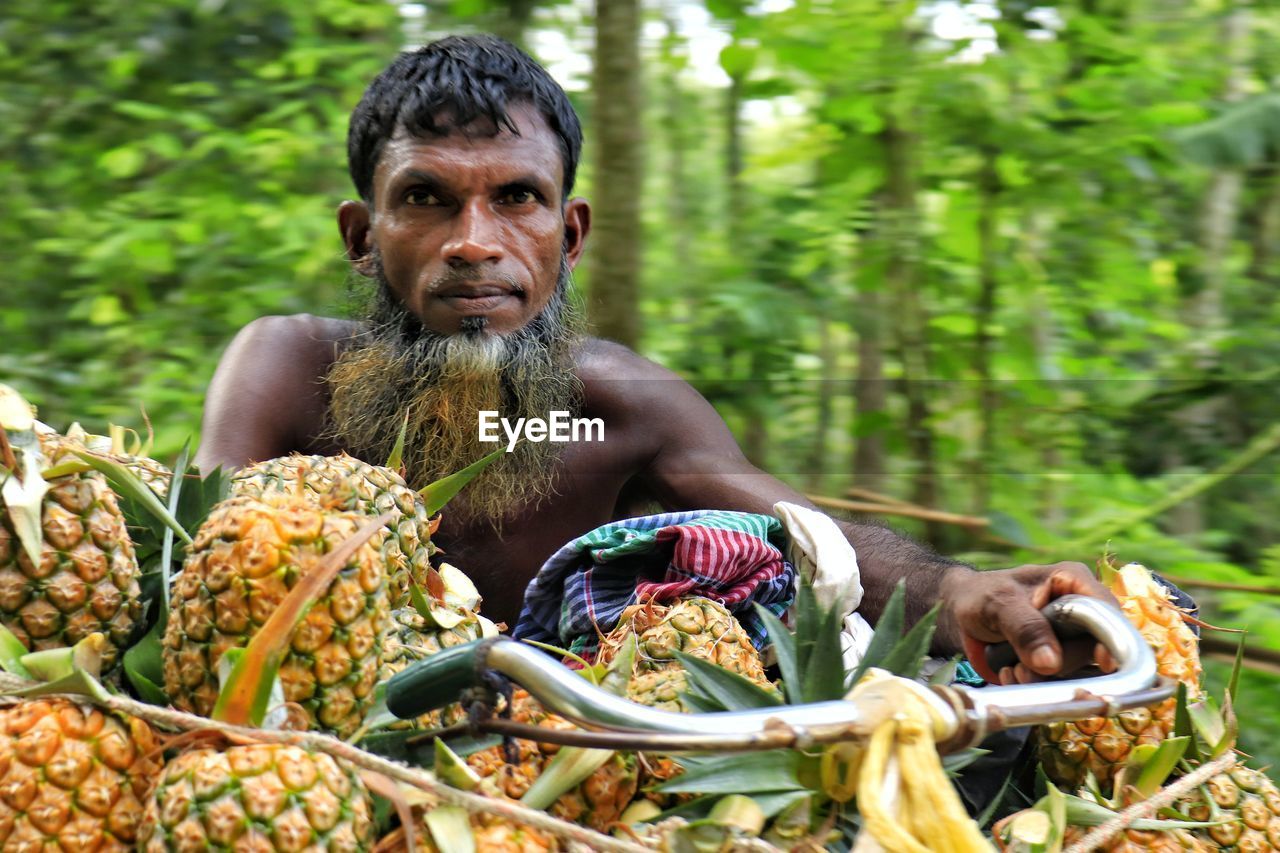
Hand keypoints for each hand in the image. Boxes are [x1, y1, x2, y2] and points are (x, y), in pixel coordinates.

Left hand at [939, 562, 1119, 684]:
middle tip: (1023, 670)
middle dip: (1060, 664)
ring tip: (1012, 672)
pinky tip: (1011, 675)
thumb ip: (1025, 628)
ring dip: (1045, 678)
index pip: (1107, 611)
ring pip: (1077, 667)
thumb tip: (1051, 663)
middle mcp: (1080, 607)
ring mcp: (1071, 635)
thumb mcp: (998, 604)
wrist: (961, 611)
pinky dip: (1037, 683)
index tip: (1102, 663)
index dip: (1111, 637)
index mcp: (1073, 581)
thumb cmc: (981, 595)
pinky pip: (1060, 679)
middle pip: (1093, 646)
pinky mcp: (1059, 657)